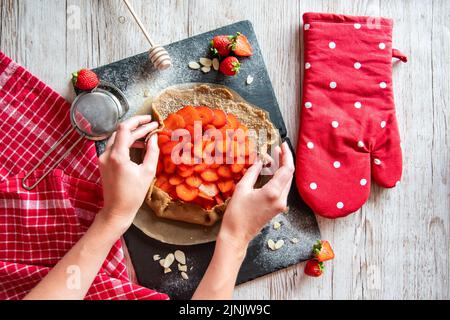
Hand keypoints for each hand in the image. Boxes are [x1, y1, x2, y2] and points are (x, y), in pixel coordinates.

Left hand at [97, 115, 159, 233]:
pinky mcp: (103, 162)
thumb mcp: (148, 172)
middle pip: (121, 132)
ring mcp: (103, 158)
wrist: (117, 210)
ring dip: (131, 134)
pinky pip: (114, 146)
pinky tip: (137, 145)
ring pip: (117, 138)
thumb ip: (152, 152)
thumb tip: (154, 138)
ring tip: (147, 135)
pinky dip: (125, 142)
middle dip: (137, 127)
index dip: (138, 121)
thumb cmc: (133, 194)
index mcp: (118, 156)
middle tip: (152, 125)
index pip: (125, 128)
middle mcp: (107, 154)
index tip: (150, 120)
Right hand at [220, 142, 294, 247]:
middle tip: (277, 149)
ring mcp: (281, 205)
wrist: (237, 235)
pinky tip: (272, 172)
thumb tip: (260, 161)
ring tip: (274, 158)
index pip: (287, 169)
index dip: (286, 155)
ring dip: (282, 169)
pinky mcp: (278, 209)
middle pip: (289, 175)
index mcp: (273, 192)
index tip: (283, 145)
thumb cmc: (236, 213)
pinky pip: (283, 190)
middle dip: (285, 160)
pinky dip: (279, 179)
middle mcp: (281, 199)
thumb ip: (253, 172)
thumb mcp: (242, 188)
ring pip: (287, 182)